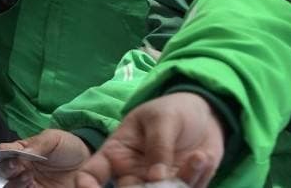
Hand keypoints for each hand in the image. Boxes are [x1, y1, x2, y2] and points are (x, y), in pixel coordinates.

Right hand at [0, 129, 90, 187]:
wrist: (88, 163)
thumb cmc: (69, 147)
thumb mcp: (54, 138)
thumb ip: (39, 143)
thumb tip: (24, 150)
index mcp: (22, 151)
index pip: (4, 151)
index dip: (5, 154)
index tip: (14, 156)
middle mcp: (22, 167)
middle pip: (4, 170)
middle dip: (8, 169)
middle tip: (20, 167)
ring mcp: (29, 182)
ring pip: (11, 185)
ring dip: (16, 183)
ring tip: (28, 177)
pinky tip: (34, 186)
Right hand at [74, 93, 224, 187]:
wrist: (204, 115)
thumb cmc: (172, 111)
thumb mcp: (162, 119)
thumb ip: (159, 146)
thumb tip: (156, 178)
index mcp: (116, 154)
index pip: (92, 173)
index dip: (86, 184)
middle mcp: (133, 175)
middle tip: (163, 178)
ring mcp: (157, 185)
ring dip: (178, 184)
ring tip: (197, 157)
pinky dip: (196, 176)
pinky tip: (201, 156)